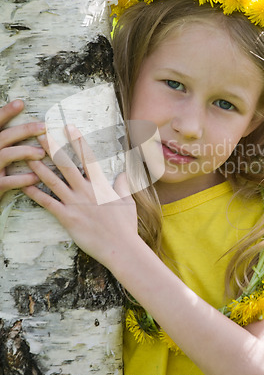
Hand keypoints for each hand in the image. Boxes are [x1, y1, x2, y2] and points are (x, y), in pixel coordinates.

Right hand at [0, 100, 45, 199]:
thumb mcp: (0, 154)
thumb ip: (8, 140)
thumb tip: (30, 127)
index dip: (5, 112)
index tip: (20, 103)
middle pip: (4, 136)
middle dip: (25, 130)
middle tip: (44, 127)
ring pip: (6, 155)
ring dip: (26, 152)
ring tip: (41, 154)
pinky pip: (8, 181)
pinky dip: (24, 179)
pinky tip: (36, 177)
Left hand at [22, 127, 137, 266]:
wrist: (121, 247)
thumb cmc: (126, 225)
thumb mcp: (127, 200)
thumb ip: (122, 184)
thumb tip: (122, 173)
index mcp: (100, 184)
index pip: (87, 157)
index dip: (78, 141)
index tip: (69, 127)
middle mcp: (85, 190)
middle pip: (65, 164)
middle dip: (52, 148)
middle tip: (41, 134)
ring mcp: (75, 203)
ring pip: (53, 181)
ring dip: (39, 167)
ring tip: (27, 156)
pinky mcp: (67, 218)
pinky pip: (47, 203)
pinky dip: (35, 194)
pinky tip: (24, 185)